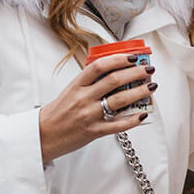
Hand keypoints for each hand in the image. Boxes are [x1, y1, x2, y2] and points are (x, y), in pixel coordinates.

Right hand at [38, 53, 154, 161]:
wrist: (43, 135)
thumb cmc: (57, 113)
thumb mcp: (69, 92)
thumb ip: (88, 83)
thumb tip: (112, 73)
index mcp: (76, 85)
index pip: (99, 66)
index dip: (118, 59)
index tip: (132, 57)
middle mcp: (83, 98)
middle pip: (114, 81)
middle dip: (135, 73)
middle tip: (147, 69)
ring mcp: (89, 115)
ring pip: (120, 100)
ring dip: (139, 92)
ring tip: (150, 87)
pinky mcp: (94, 131)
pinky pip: (118, 125)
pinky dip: (132, 119)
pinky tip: (142, 114)